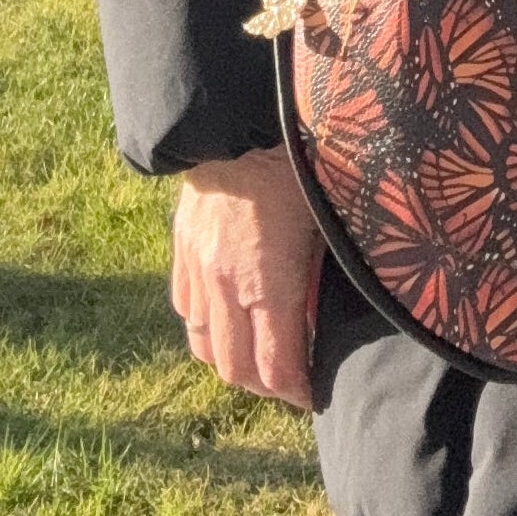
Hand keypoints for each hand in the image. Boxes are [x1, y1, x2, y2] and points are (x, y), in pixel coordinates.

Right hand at [171, 141, 324, 408]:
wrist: (239, 121)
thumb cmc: (297, 165)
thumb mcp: (328, 221)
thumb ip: (326, 274)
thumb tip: (334, 310)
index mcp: (269, 285)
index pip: (276, 369)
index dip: (295, 392)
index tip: (311, 394)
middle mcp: (227, 288)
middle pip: (236, 369)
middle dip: (264, 386)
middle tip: (288, 382)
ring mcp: (200, 271)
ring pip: (203, 345)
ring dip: (229, 360)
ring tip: (256, 357)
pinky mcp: (182, 251)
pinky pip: (186, 308)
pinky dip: (205, 325)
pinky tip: (225, 318)